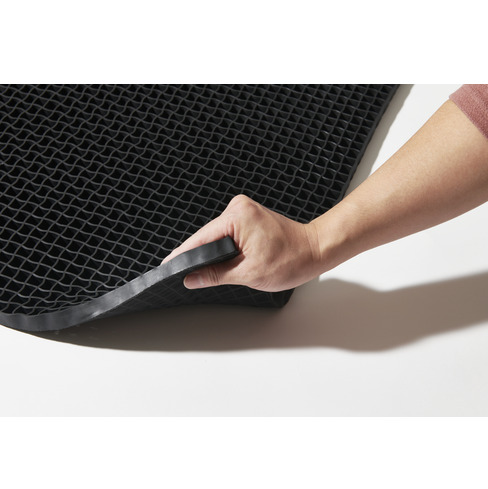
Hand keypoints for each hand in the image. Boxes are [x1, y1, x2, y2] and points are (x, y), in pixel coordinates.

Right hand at [161, 195, 321, 291]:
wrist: (315, 250)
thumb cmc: (291, 260)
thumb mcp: (248, 273)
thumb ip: (215, 275)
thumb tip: (191, 278)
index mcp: (238, 217)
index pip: (201, 238)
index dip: (184, 255)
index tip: (168, 266)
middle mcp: (239, 207)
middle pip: (207, 236)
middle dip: (198, 255)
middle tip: (185, 275)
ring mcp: (244, 209)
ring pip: (217, 235)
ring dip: (212, 252)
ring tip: (205, 270)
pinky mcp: (249, 215)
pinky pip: (227, 232)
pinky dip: (223, 246)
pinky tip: (221, 259)